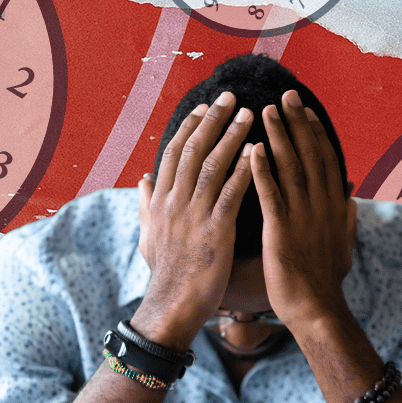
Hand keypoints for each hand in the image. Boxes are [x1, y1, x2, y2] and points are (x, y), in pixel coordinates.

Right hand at [132, 92, 255, 349]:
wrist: (172, 305)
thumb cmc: (166, 273)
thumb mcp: (149, 235)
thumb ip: (146, 204)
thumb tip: (142, 179)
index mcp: (161, 200)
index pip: (174, 153)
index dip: (189, 127)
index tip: (204, 107)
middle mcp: (175, 201)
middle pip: (193, 150)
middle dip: (212, 120)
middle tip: (230, 97)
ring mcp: (194, 215)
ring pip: (212, 165)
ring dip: (231, 136)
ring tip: (250, 114)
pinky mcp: (215, 231)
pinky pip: (230, 193)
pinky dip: (244, 170)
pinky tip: (258, 152)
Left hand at [250, 90, 355, 328]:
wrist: (316, 309)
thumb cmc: (324, 281)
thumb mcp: (343, 245)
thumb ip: (346, 219)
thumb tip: (352, 198)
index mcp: (335, 207)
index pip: (326, 160)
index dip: (316, 133)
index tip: (307, 110)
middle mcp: (322, 206)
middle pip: (310, 155)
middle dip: (297, 123)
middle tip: (286, 95)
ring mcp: (302, 216)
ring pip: (291, 167)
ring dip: (278, 137)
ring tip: (265, 112)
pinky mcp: (282, 230)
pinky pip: (271, 194)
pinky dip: (262, 170)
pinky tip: (252, 150)